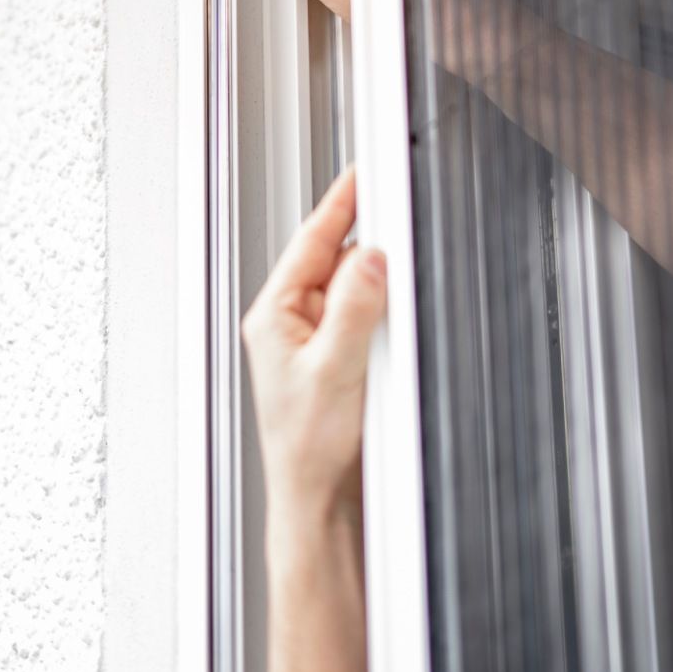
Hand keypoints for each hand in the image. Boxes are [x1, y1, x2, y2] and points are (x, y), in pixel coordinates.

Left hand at [242, 167, 385, 519]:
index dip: (341, 201)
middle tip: (397, 219)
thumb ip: (355, 308)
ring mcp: (312, 342)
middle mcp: (289, 323)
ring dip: (377, 287)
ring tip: (393, 300)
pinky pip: (363, 318)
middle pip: (336, 258)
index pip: (312, 240)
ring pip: (354, 289)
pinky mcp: (336, 361)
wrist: (320, 502)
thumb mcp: (335, 369)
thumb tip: (372, 259)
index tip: (363, 169)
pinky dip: (383, 315)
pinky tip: (394, 331)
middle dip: (368, 243)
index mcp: (274, 315)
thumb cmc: (309, 449)